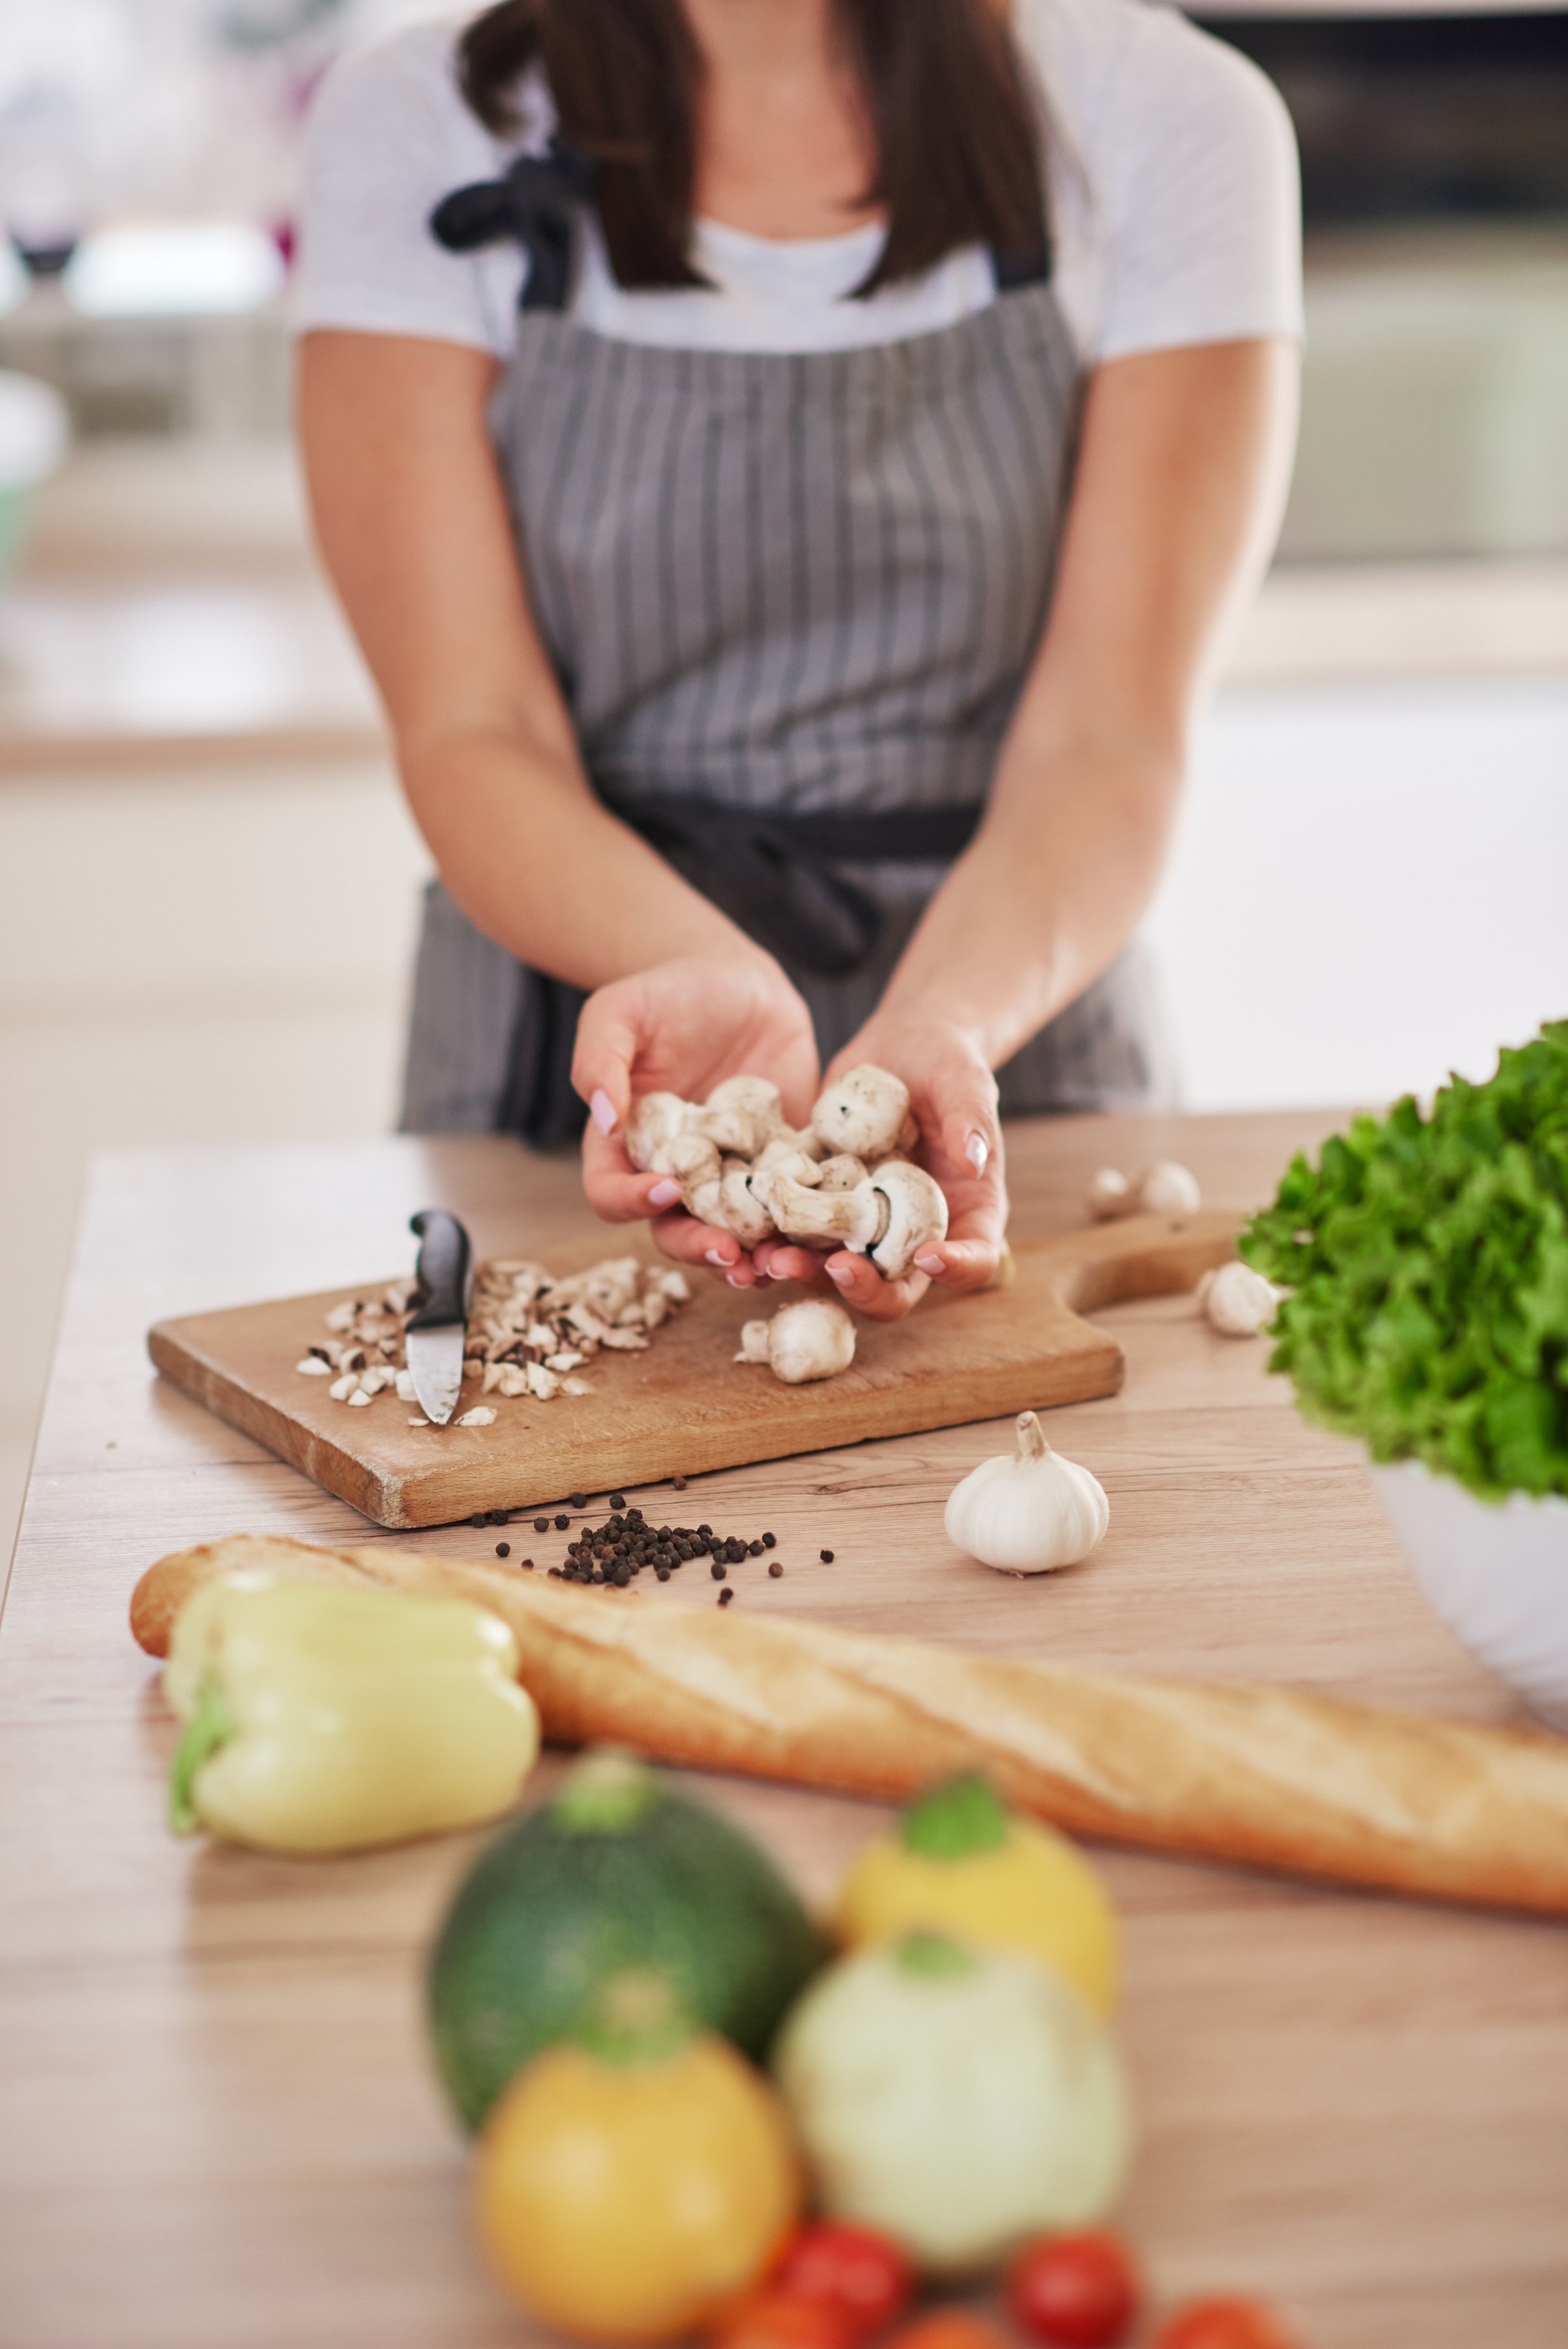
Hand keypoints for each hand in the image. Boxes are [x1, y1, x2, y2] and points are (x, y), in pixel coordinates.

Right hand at [573, 954, 818, 1290]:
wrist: (737, 982)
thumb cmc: (666, 993)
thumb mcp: (619, 1013)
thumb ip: (600, 1061)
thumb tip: (603, 1118)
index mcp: (624, 1147)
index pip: (611, 1192)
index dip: (631, 1202)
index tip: (665, 1190)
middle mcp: (674, 1173)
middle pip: (675, 1230)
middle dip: (701, 1248)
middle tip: (731, 1255)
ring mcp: (730, 1175)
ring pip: (735, 1232)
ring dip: (754, 1256)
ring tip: (779, 1265)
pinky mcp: (779, 1164)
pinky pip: (789, 1204)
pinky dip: (803, 1224)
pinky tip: (824, 1234)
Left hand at [752, 1015, 1007, 1320]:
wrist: (898, 1048)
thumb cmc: (947, 1063)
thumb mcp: (965, 1083)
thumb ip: (970, 1119)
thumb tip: (972, 1160)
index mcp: (966, 1216)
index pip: (974, 1260)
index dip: (956, 1270)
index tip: (929, 1257)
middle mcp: (914, 1234)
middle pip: (896, 1286)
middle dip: (864, 1287)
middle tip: (835, 1269)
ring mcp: (865, 1226)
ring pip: (838, 1270)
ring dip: (807, 1272)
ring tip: (772, 1259)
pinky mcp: (823, 1206)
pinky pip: (799, 1233)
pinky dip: (774, 1239)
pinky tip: (746, 1234)